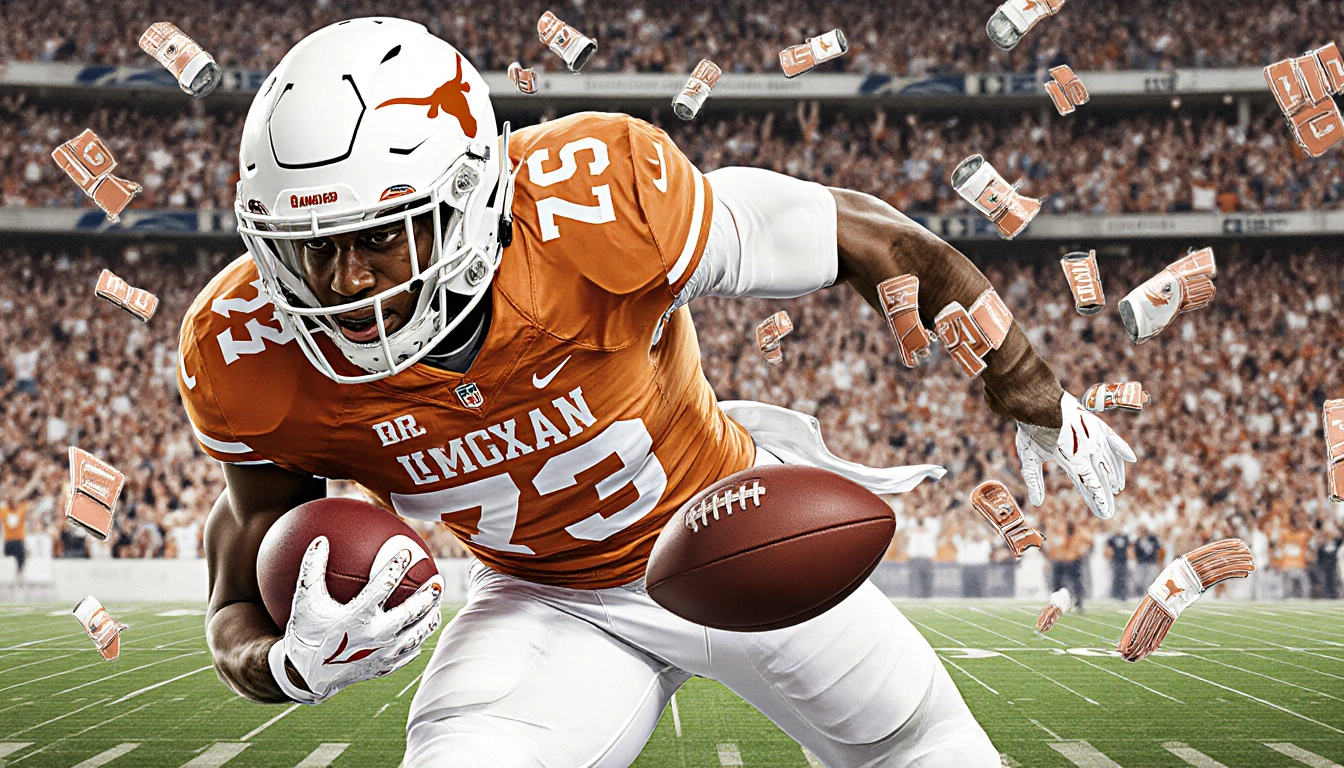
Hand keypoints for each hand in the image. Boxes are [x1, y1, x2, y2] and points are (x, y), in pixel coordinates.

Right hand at [268, 537, 442, 703]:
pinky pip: (408, 652)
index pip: (384, 586)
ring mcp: (383, 654)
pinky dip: (418, 640)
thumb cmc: (306, 633)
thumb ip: (311, 570)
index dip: (396, 567)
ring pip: (416, 634)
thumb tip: (319, 540)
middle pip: (411, 613)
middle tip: (439, 580)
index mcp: (357, 617)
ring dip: (430, 618)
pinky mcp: (384, 667)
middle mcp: (375, 636)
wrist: (305, 677)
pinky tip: (423, 630)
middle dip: (428, 595)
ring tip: (437, 604)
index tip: (407, 552)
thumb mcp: (304, 601)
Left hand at [1015, 392, 1136, 518]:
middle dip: (1106, 496)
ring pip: (1110, 460)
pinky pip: (1113, 439)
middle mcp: (1087, 449)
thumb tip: (1037, 503)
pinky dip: (1122, 448)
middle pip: (1101, 477)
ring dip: (1114, 476)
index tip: (1105, 514)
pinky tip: (1131, 458)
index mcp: (1072, 460)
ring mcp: (1093, 436)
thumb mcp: (1028, 457)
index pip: (1090, 486)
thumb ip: (1034, 480)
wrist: (1038, 399)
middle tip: (1109, 511)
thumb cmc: (1031, 429)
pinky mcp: (1096, 424)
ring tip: (1117, 488)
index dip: (1099, 501)